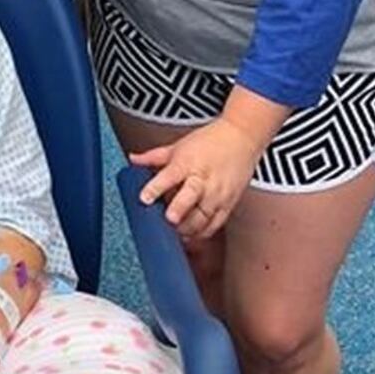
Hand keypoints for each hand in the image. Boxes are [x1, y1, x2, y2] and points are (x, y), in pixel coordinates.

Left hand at [132, 118, 262, 239]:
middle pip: (190, 197)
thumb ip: (153, 157)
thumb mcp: (178, 146)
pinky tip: (190, 235)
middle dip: (178, 210)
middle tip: (168, 219)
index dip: (156, 188)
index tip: (145, 198)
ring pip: (203, 216)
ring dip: (188, 227)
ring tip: (175, 232)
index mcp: (187, 162)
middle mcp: (203, 178)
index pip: (169, 176)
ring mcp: (218, 193)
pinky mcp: (228, 204)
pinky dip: (202, 233)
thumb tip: (132, 159)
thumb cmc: (210, 142)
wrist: (242, 138)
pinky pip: (215, 224)